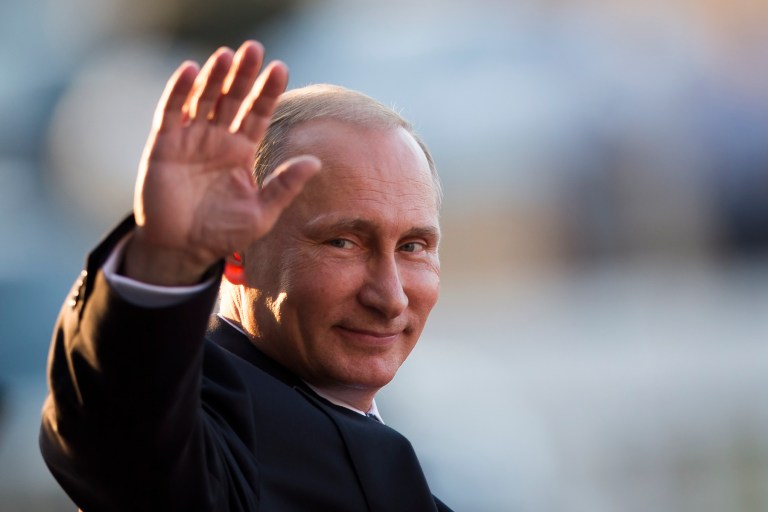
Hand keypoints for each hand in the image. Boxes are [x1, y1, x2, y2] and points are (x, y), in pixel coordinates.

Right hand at [124, 41, 320, 285]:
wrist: (183, 249)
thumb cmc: (224, 232)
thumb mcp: (261, 212)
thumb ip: (285, 187)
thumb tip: (315, 162)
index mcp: (242, 150)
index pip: (258, 113)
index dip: (268, 91)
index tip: (280, 68)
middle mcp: (218, 139)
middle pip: (233, 98)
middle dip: (243, 74)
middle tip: (254, 48)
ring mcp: (191, 139)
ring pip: (204, 99)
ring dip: (214, 77)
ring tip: (227, 55)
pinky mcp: (165, 145)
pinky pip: (172, 112)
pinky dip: (179, 91)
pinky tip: (191, 71)